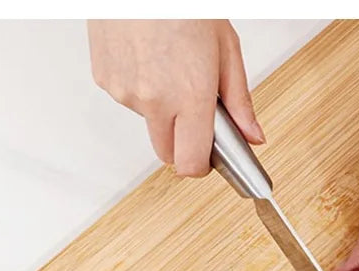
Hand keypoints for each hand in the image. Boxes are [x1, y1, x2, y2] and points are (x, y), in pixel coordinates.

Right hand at [87, 20, 264, 175]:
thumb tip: (252, 135)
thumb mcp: (226, 48)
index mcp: (190, 96)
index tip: (209, 157)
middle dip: (183, 144)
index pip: (191, 163)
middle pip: (168, 154)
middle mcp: (154, 100)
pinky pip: (129, 100)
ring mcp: (126, 92)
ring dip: (162, 109)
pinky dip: (140, 88)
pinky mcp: (106, 80)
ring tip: (170, 67)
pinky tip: (148, 58)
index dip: (201, 166)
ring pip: (149, 124)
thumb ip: (239, 100)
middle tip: (194, 114)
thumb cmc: (182, 3)